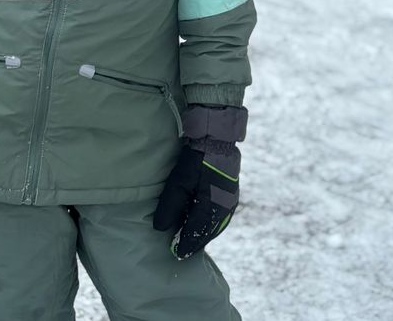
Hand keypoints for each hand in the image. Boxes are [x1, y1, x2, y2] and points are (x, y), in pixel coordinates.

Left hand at [153, 104, 246, 259]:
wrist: (218, 138)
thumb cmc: (197, 159)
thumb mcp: (179, 181)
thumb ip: (170, 205)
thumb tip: (160, 228)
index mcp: (211, 206)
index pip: (196, 233)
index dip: (186, 244)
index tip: (176, 253)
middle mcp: (224, 207)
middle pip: (208, 232)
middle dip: (195, 242)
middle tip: (182, 251)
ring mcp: (231, 201)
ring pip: (216, 226)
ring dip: (204, 234)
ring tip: (192, 241)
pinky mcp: (232, 194)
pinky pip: (222, 217)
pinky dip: (212, 225)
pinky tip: (204, 225)